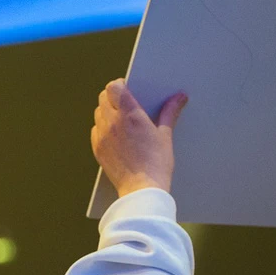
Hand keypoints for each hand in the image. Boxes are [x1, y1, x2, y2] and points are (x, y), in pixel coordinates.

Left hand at [93, 79, 186, 197]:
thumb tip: (180, 97)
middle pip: (103, 97)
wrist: (142, 190)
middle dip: (113, 96)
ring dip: (107, 111)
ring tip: (122, 120)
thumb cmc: (156, 164)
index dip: (120, 84)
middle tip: (126, 103)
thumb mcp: (165, 136)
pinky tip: (116, 135)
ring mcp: (102, 136)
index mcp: (130, 115)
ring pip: (98, 112)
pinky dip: (103, 127)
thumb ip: (169, 112)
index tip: (128, 88)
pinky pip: (95, 129)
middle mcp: (113, 122)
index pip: (114, 87)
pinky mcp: (97, 148)